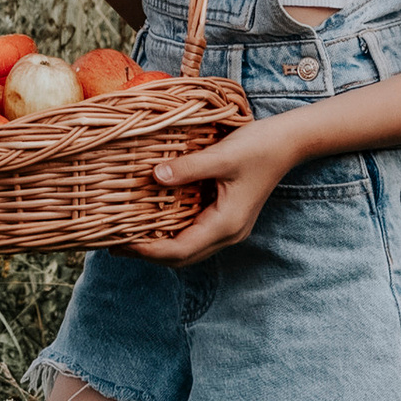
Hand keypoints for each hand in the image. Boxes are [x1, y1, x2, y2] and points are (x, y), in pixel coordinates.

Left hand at [130, 112, 298, 264]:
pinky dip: (171, 234)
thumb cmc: (257, 147)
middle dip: (147, 254)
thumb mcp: (221, 156)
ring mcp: (228, 228)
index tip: (119, 242)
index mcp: (226, 225)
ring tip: (127, 236)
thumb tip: (154, 177)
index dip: (147, 250)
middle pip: (181, 257)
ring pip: (188, 249)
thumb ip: (188, 168)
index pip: (179, 250)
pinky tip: (153, 222)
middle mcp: (228, 234)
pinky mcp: (226, 218)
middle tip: (113, 245)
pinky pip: (194, 234)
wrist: (288, 142)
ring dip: (158, 247)